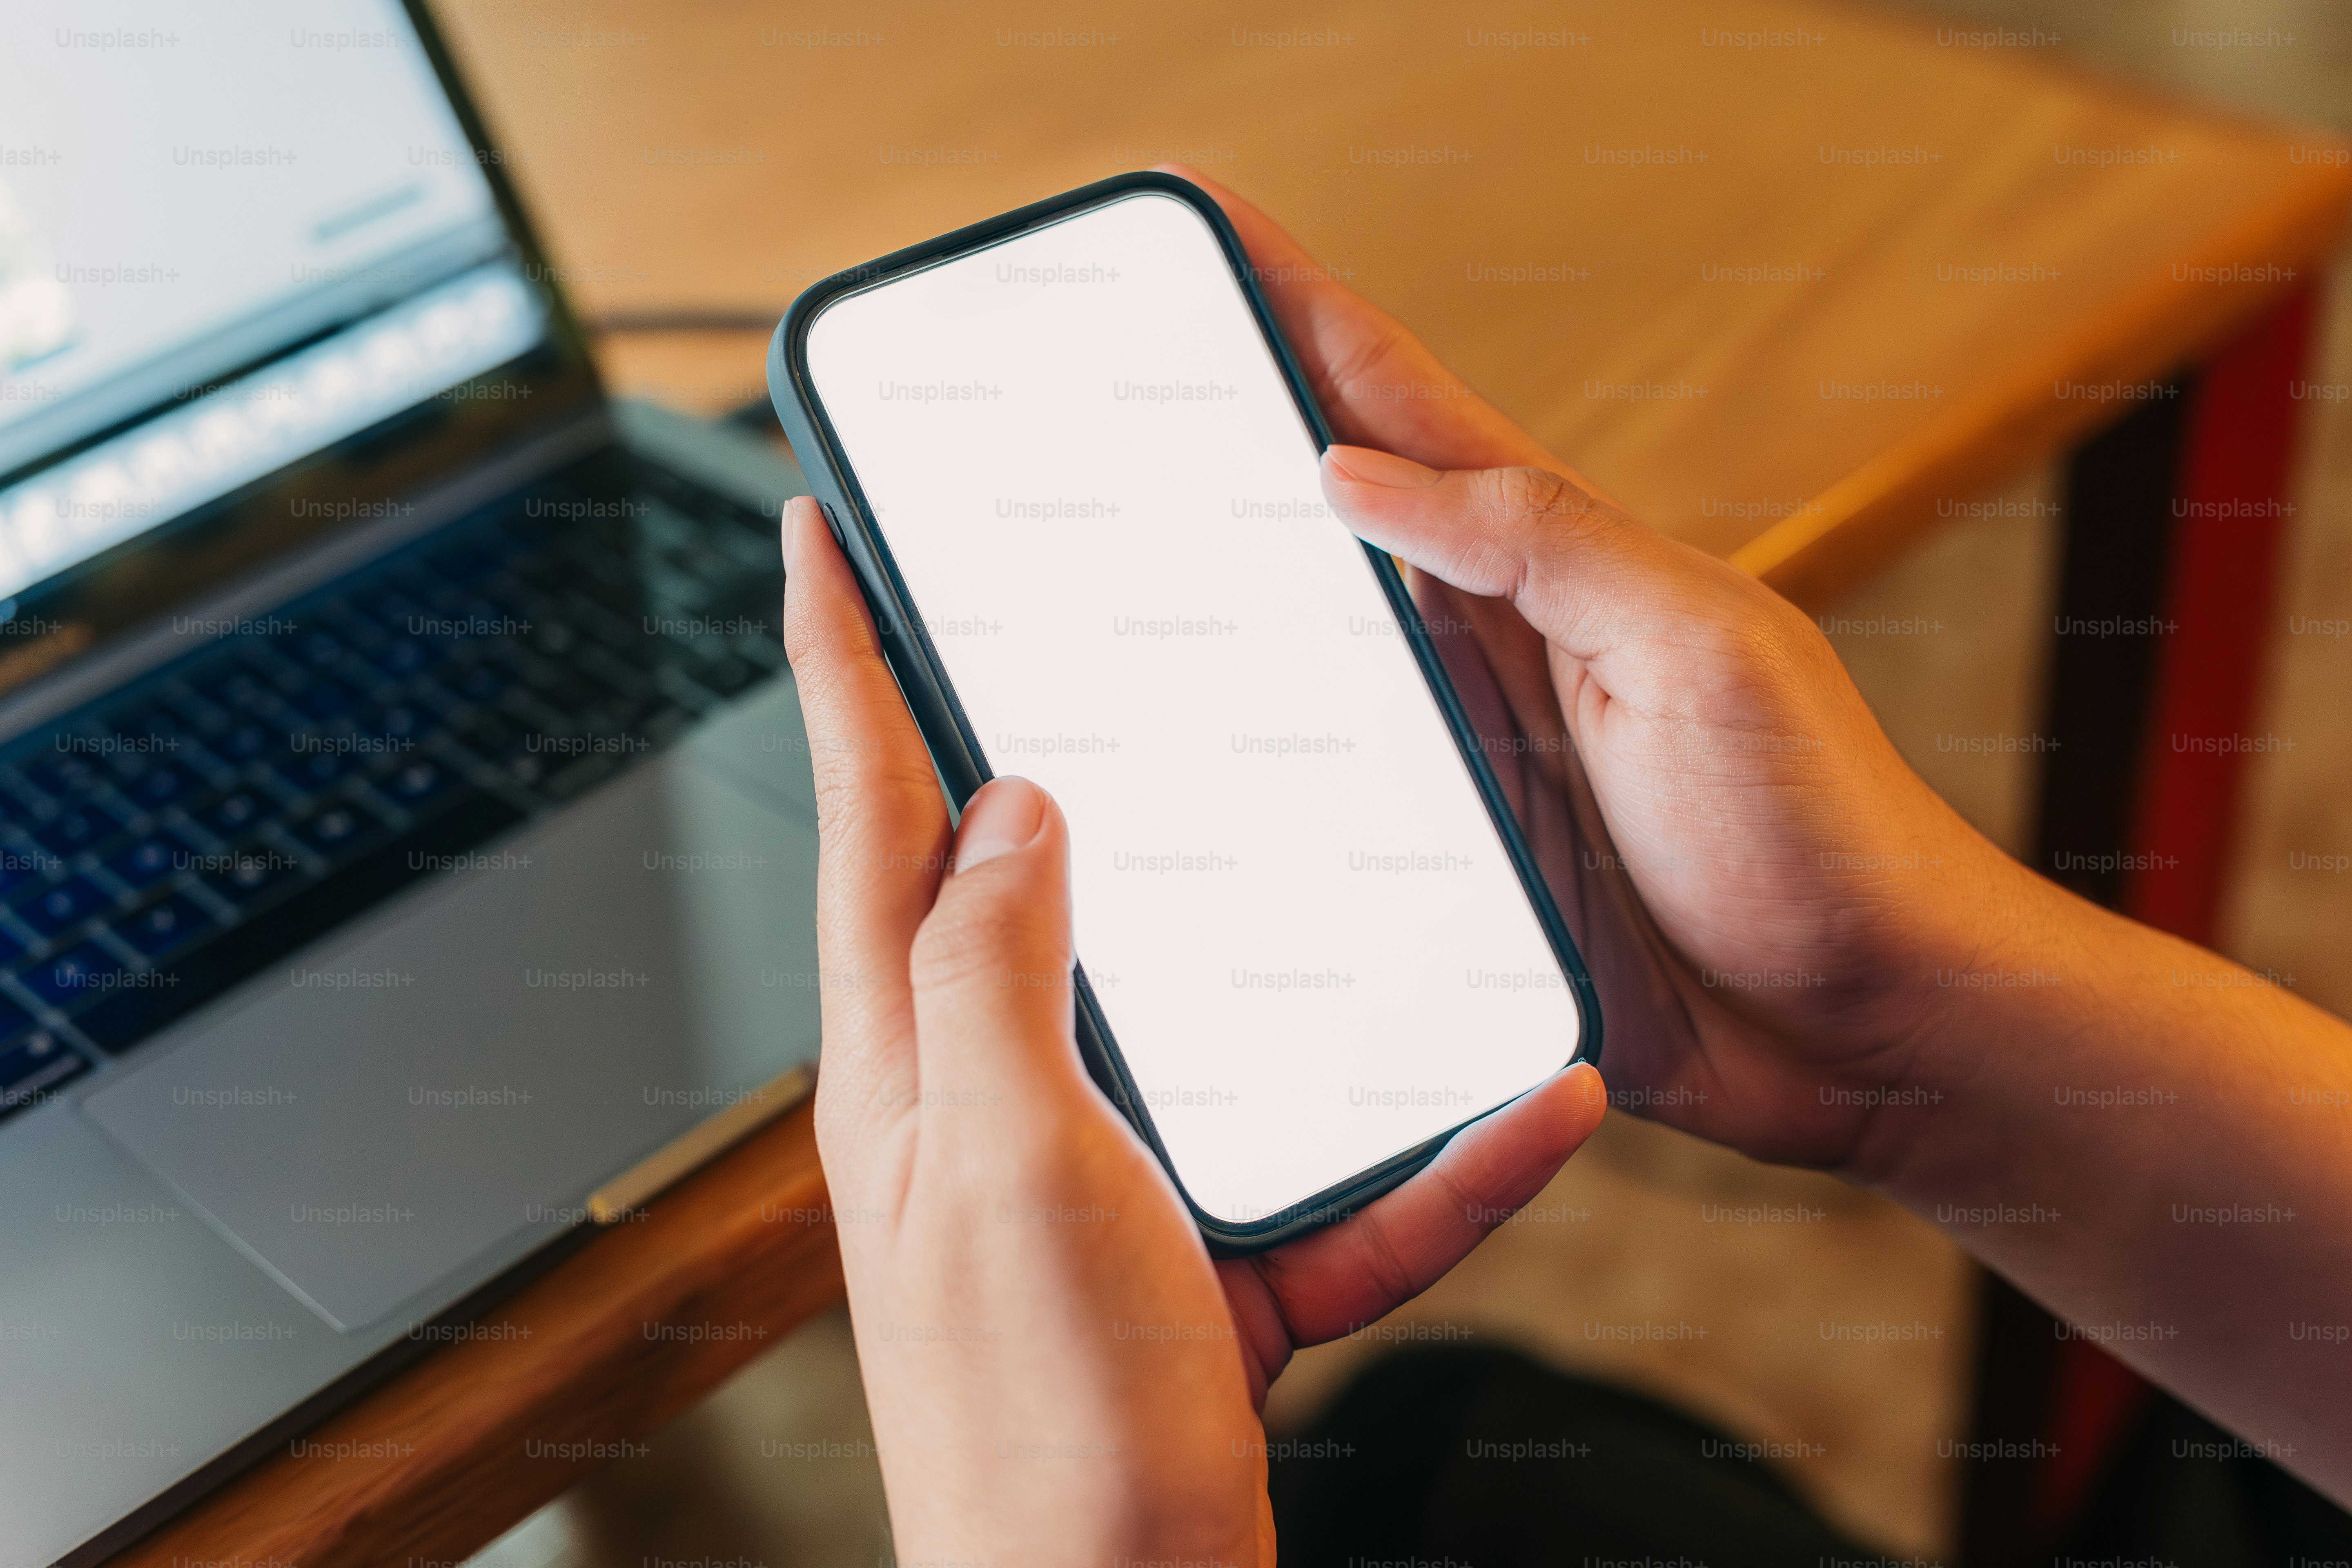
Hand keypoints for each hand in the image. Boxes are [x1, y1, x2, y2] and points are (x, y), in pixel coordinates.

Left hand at [780, 497, 1605, 1563]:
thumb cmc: (1044, 1426)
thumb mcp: (1008, 1162)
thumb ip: (1001, 969)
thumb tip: (1015, 801)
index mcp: (915, 1064)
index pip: (870, 812)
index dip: (842, 658)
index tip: (825, 526)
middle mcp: (995, 1103)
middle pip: (1013, 882)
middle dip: (1030, 744)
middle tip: (1061, 618)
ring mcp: (1105, 1180)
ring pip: (1203, 1006)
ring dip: (1283, 936)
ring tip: (1341, 827)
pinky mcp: (1210, 1262)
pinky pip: (1334, 1178)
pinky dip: (1430, 1155)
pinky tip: (1525, 1114)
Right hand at [1172, 168, 2017, 1174]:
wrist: (1873, 1027)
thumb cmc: (1823, 831)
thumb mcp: (1700, 650)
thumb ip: (1546, 544)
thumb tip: (1358, 471)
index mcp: (1557, 569)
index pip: (1402, 412)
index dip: (1305, 314)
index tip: (1214, 226)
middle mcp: (1497, 655)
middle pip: (1329, 523)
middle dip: (1222, 433)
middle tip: (1111, 357)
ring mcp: (1467, 766)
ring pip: (1306, 662)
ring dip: (1213, 600)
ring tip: (1096, 536)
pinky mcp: (1453, 878)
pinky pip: (1318, 813)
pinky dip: (1246, 778)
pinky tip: (1175, 769)